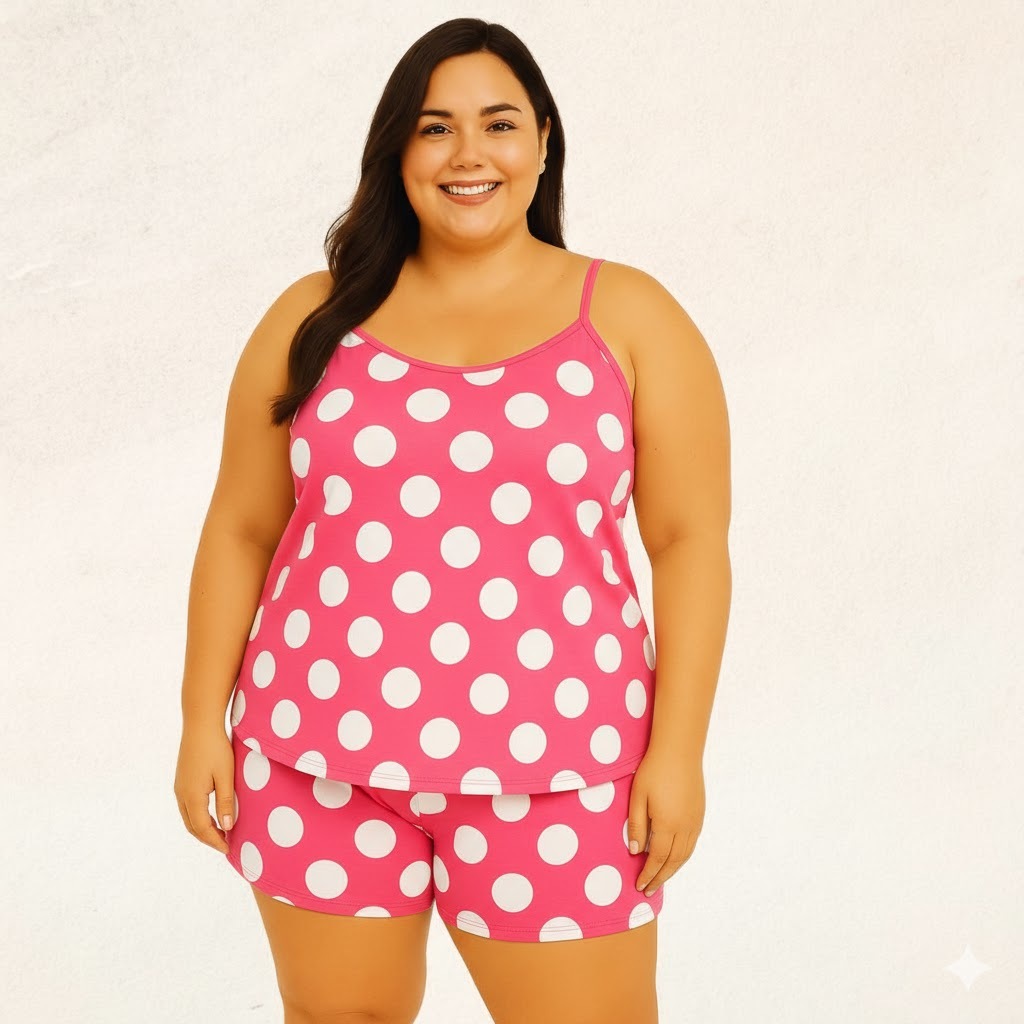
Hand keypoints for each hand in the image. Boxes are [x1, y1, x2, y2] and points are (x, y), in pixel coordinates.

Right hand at [173, 724, 235, 854]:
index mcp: (192, 796)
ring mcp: (179, 787)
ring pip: (188, 817)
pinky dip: (198, 817)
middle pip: (192, 826)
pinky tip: (211, 815)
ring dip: (202, 828)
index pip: (202, 828)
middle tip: (225, 845)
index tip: (229, 849)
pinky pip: (188, 806)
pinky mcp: (181, 780)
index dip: (215, 841)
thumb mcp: (225, 775)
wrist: (200, 724)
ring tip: (220, 833)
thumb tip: (226, 827)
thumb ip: (225, 802)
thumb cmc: (216, 748)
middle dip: (208, 838)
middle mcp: (181, 794)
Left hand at [627, 746, 704, 898]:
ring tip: (661, 878)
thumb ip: (636, 825)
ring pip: (685, 855)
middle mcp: (685, 828)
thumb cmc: (654, 771)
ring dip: (673, 869)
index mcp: (667, 825)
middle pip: (673, 862)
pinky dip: (682, 856)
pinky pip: (692, 843)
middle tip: (649, 890)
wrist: (679, 751)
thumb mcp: (637, 797)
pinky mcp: (700, 814)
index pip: (657, 859)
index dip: (648, 874)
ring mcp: (695, 821)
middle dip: (660, 878)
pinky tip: (674, 858)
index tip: (639, 886)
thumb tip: (634, 851)